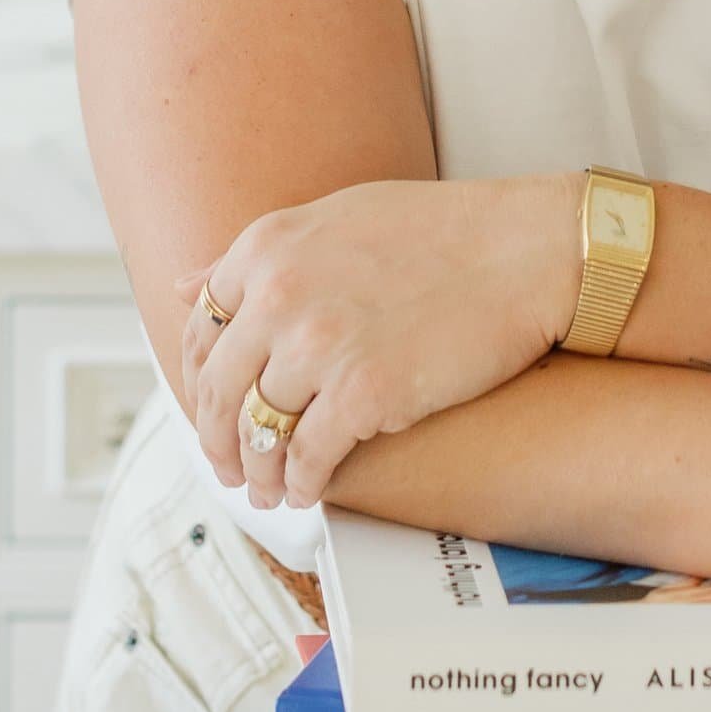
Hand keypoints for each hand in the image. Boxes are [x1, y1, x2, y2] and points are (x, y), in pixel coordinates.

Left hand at [179, 174, 579, 510]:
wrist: (528, 249)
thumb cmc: (444, 232)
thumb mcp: (334, 219)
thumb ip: (257, 256)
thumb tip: (182, 284)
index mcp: (267, 245)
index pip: (200, 329)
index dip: (198, 381)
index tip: (213, 408)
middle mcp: (279, 293)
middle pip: (219, 389)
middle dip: (218, 440)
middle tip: (230, 468)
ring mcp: (319, 345)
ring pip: (259, 431)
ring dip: (259, 472)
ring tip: (270, 490)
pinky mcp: (364, 394)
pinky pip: (309, 458)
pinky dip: (302, 484)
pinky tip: (309, 492)